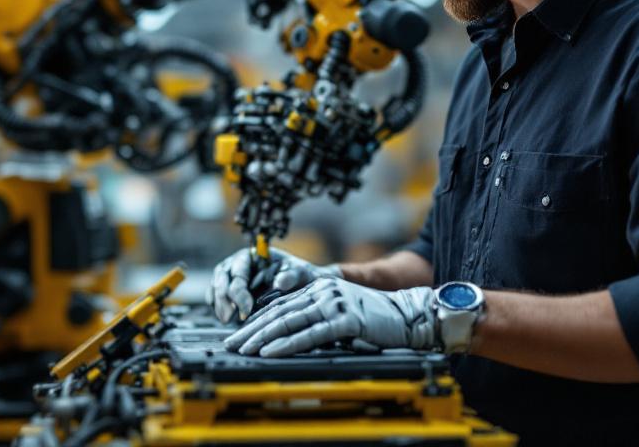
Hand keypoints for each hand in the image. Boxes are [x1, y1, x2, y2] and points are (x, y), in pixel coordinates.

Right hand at [205, 247, 340, 322]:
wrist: (300, 285)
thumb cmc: (299, 277)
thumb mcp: (299, 273)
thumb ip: (291, 276)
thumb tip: (280, 282)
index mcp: (253, 255)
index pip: (239, 273)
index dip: (239, 292)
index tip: (246, 310)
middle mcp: (237, 263)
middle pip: (222, 279)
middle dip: (223, 300)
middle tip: (228, 319)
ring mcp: (230, 276)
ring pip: (216, 288)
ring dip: (219, 305)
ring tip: (226, 321)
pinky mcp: (228, 290)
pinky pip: (215, 297)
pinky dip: (217, 307)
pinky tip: (224, 319)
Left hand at [224, 277, 435, 356]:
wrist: (409, 315)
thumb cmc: (376, 320)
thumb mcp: (341, 314)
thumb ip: (318, 319)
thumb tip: (291, 337)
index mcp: (319, 288)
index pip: (280, 305)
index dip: (256, 320)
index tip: (237, 335)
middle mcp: (323, 291)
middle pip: (279, 311)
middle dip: (251, 329)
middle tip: (230, 343)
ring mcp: (334, 303)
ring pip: (290, 321)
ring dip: (262, 336)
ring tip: (243, 348)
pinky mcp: (346, 319)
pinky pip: (310, 333)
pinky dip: (287, 344)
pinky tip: (271, 351)